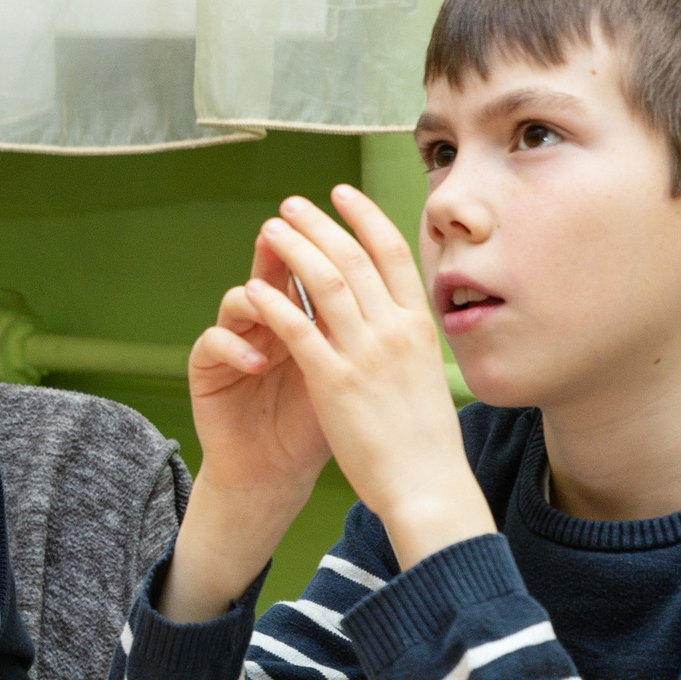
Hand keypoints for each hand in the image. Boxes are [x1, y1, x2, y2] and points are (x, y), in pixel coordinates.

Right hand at [160, 252, 336, 620]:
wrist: (278, 473)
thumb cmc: (320, 426)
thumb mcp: (347, 374)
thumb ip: (359, 333)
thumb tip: (403, 291)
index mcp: (303, 315)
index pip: (313, 266)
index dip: (326, 241)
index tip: (340, 224)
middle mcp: (266, 319)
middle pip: (271, 268)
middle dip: (282, 249)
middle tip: (283, 234)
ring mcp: (235, 339)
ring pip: (238, 298)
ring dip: (257, 296)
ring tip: (271, 306)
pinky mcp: (208, 368)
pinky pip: (214, 342)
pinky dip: (235, 346)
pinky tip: (256, 361)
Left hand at [247, 185, 492, 566]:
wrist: (427, 486)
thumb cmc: (425, 438)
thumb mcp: (425, 373)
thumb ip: (407, 338)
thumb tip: (398, 311)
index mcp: (420, 325)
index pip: (393, 252)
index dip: (365, 216)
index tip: (342, 193)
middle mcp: (395, 330)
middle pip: (353, 257)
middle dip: (319, 223)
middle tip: (291, 204)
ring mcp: (366, 354)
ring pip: (323, 282)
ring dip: (293, 249)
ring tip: (269, 229)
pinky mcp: (334, 383)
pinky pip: (298, 330)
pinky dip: (274, 303)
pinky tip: (253, 288)